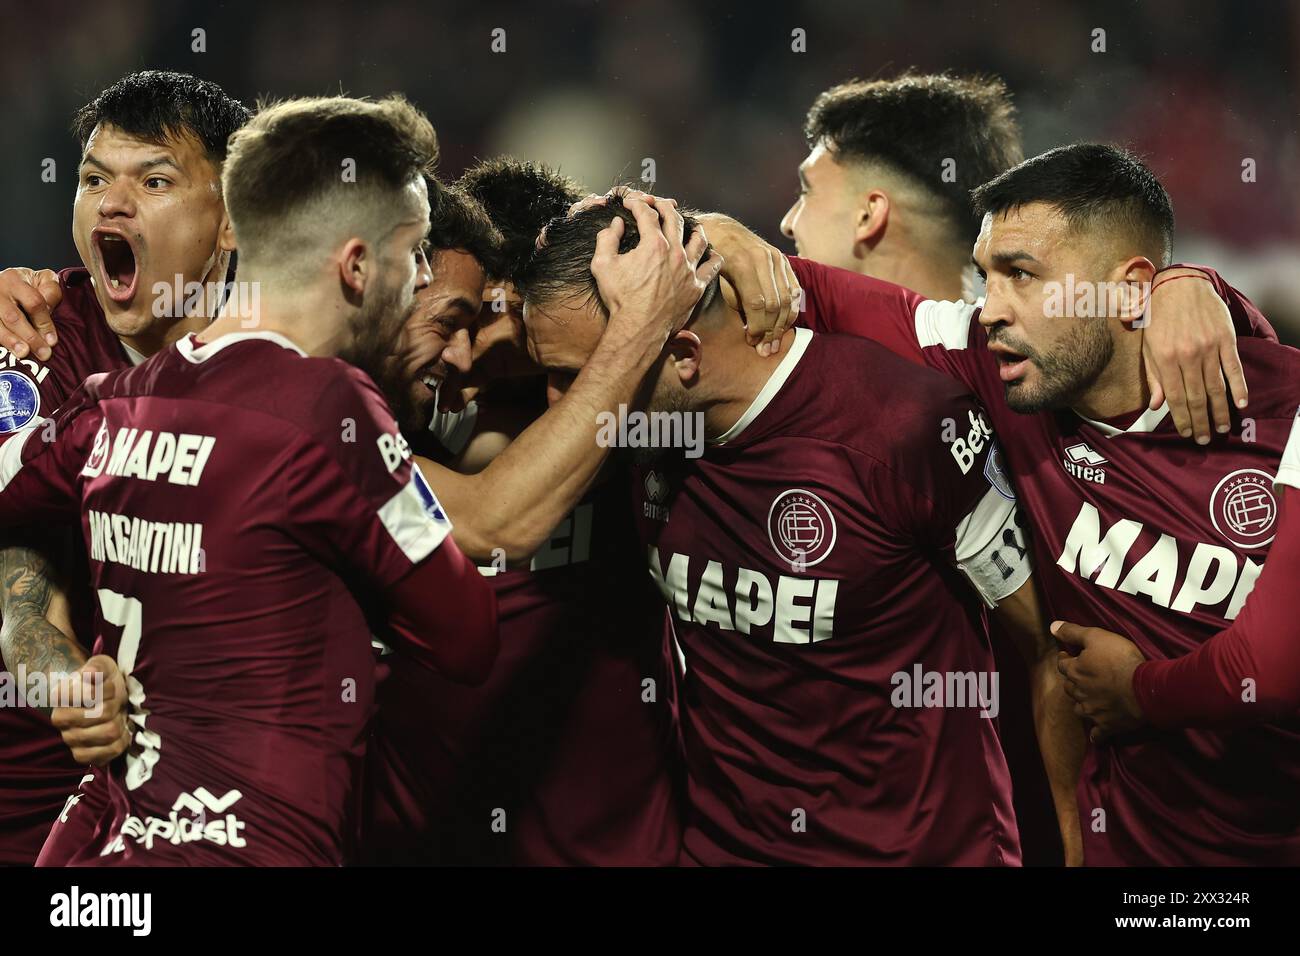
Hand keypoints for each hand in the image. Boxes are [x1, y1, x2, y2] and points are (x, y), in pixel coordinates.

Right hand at [0, 267, 60, 361]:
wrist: (4, 283)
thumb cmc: (28, 285)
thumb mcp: (43, 280)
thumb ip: (51, 291)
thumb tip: (49, 309)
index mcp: (15, 279)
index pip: (34, 302)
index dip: (44, 323)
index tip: (52, 341)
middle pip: (13, 317)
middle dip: (30, 337)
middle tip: (43, 353)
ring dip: (10, 341)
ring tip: (23, 353)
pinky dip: (0, 341)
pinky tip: (8, 351)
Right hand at [50, 655, 130, 766]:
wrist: (104, 701)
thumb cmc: (103, 681)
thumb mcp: (102, 666)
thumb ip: (96, 667)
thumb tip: (90, 674)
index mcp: (60, 695)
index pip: (92, 695)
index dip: (109, 690)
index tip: (111, 687)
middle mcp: (59, 719)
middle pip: (104, 714)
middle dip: (117, 706)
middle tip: (116, 703)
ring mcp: (69, 739)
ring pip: (109, 734)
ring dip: (121, 724)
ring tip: (118, 717)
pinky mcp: (81, 755)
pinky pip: (105, 756)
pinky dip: (120, 743)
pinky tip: (120, 733)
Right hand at [590, 194, 721, 343]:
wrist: (639, 328)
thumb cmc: (620, 299)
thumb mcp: (602, 265)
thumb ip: (607, 239)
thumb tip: (616, 224)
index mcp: (653, 244)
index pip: (647, 213)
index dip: (637, 204)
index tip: (631, 203)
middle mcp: (675, 252)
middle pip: (674, 218)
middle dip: (664, 206)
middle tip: (658, 204)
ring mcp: (689, 269)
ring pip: (699, 239)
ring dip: (694, 228)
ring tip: (691, 226)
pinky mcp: (697, 286)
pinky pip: (712, 266)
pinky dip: (712, 257)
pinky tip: (710, 254)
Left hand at [697, 213, 800, 355]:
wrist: (721, 230)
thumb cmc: (711, 261)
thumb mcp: (714, 280)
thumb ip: (734, 302)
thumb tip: (749, 329)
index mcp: (743, 263)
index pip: (757, 304)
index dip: (757, 328)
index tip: (752, 343)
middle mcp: (763, 258)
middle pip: (775, 304)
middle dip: (771, 331)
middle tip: (765, 350)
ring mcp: (776, 258)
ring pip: (787, 299)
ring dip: (783, 325)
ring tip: (775, 344)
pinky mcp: (784, 260)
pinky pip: (794, 290)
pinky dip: (791, 310)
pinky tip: (784, 326)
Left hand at [1053, 620, 1146, 742]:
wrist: (1144, 688)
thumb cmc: (1121, 659)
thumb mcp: (1097, 636)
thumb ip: (1073, 632)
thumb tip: (1052, 626)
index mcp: (1075, 672)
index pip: (1062, 665)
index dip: (1065, 658)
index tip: (1068, 655)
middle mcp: (1079, 693)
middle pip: (1069, 687)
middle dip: (1073, 681)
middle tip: (1082, 676)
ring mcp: (1092, 711)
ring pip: (1079, 709)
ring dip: (1082, 704)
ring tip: (1089, 699)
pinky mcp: (1107, 726)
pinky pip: (1097, 733)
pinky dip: (1096, 733)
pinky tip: (1096, 734)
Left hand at [1141, 268, 1245, 444]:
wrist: (1181, 285)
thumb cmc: (1159, 318)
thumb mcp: (1148, 347)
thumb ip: (1153, 377)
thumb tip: (1156, 406)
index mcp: (1165, 358)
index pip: (1175, 397)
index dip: (1182, 418)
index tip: (1187, 434)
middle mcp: (1187, 355)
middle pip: (1196, 397)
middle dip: (1201, 421)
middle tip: (1204, 439)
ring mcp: (1208, 347)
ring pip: (1216, 387)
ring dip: (1220, 411)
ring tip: (1221, 428)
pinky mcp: (1226, 339)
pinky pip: (1233, 367)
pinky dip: (1239, 387)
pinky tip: (1241, 403)